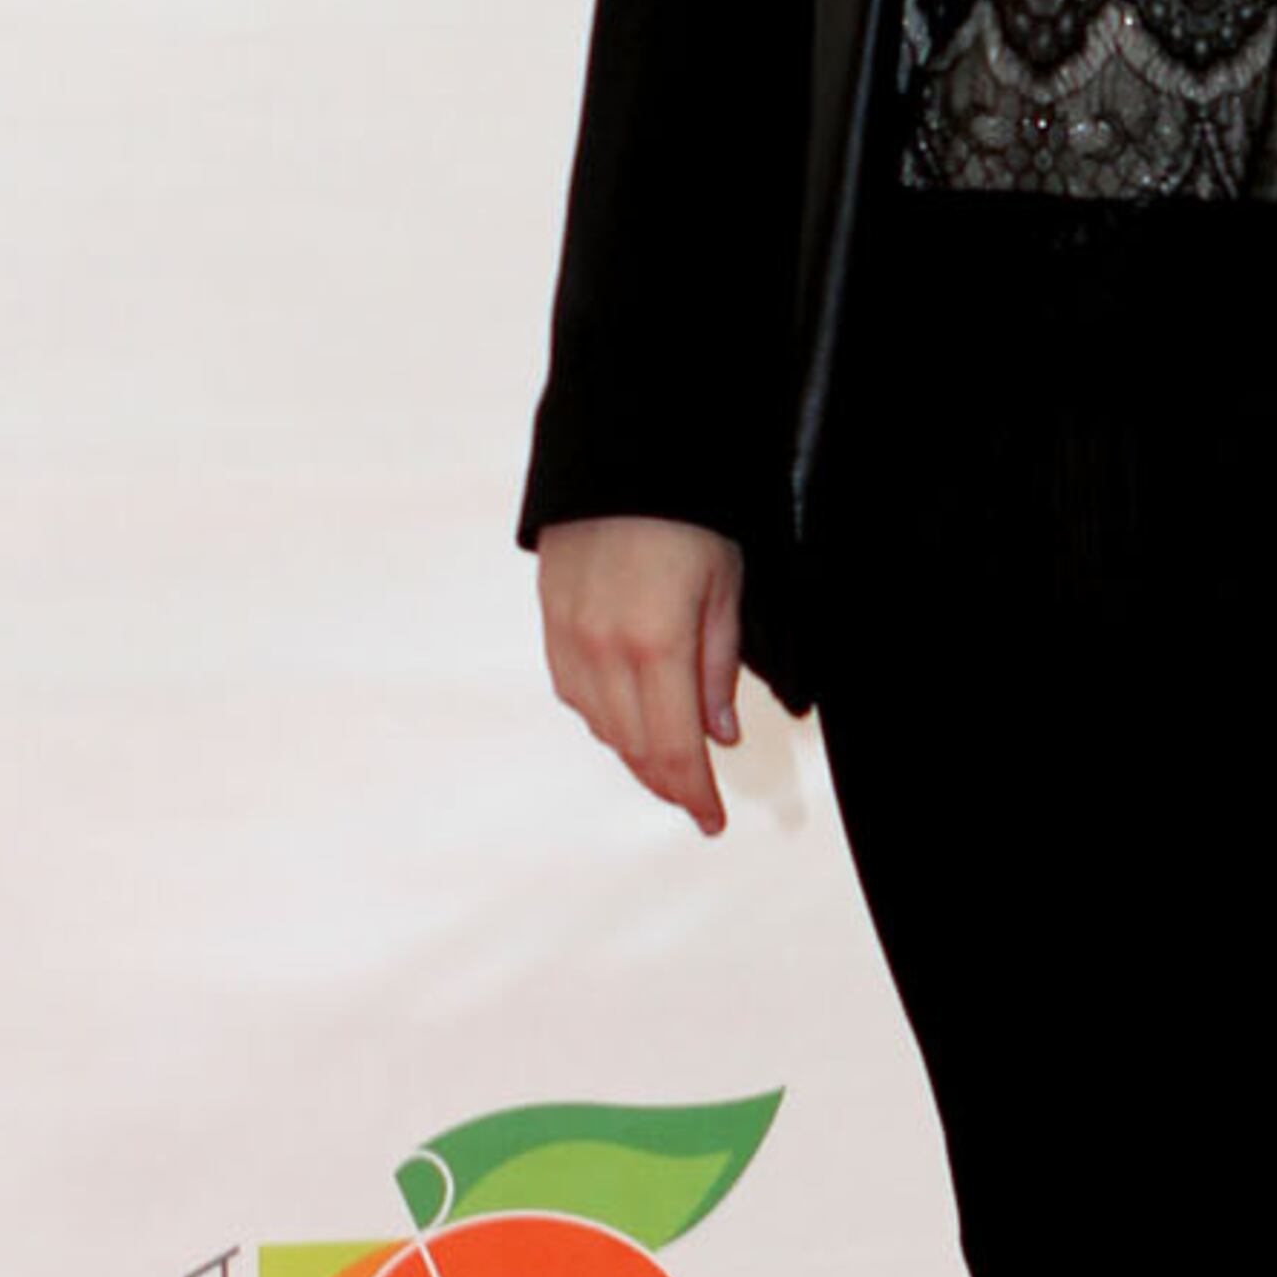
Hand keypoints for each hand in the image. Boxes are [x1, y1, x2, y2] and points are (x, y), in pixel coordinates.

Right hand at [538, 514, 745, 838]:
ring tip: (667, 766)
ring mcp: (569, 638)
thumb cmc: (687, 514)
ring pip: (599, 725)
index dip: (693, 795)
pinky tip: (625, 718)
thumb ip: (719, 668)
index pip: (672, 751)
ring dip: (633, 754)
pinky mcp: (550, 622)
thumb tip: (717, 735)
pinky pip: (572, 692)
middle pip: (632, 748)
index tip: (712, 820)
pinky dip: (602, 717)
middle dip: (667, 784)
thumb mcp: (726, 588)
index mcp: (656, 645)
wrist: (621, 456)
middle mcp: (603, 651)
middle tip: (695, 802)